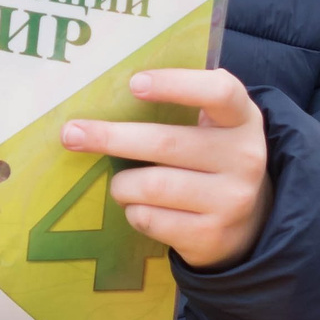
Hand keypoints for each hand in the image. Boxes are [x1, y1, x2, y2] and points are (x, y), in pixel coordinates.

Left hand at [65, 68, 270, 270]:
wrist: (248, 225)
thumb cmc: (212, 161)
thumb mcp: (214, 129)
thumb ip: (183, 107)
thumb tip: (106, 93)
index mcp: (243, 120)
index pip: (219, 92)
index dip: (177, 85)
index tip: (134, 84)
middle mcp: (244, 158)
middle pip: (165, 143)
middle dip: (111, 138)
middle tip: (71, 134)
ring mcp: (231, 200)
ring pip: (150, 186)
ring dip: (122, 185)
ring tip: (122, 185)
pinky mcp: (210, 235)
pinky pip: (149, 219)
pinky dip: (133, 212)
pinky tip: (142, 208)